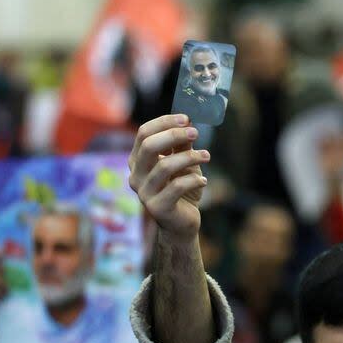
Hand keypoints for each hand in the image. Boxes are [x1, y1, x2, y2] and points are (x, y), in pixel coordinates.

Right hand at [128, 115, 209, 240]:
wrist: (182, 223)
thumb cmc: (182, 189)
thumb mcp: (183, 163)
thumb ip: (182, 145)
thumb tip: (188, 123)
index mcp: (138, 160)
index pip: (144, 133)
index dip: (165, 122)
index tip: (187, 119)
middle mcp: (136, 175)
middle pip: (149, 146)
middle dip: (174, 135)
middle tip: (196, 133)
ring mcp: (144, 192)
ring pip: (164, 166)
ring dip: (190, 157)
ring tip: (207, 156)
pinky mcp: (157, 207)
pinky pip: (177, 187)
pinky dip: (194, 180)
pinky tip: (203, 180)